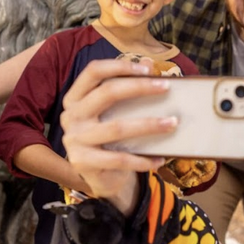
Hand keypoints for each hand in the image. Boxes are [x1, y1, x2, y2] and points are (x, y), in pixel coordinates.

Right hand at [59, 59, 172, 214]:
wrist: (100, 178)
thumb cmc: (110, 140)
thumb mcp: (113, 113)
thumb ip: (126, 91)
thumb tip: (150, 65)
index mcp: (75, 98)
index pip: (93, 72)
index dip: (119, 66)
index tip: (147, 68)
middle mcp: (71, 116)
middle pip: (106, 93)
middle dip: (140, 87)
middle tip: (166, 87)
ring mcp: (74, 140)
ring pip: (117, 127)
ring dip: (149, 124)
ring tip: (172, 123)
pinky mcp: (83, 162)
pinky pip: (119, 159)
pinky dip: (143, 159)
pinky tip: (161, 159)